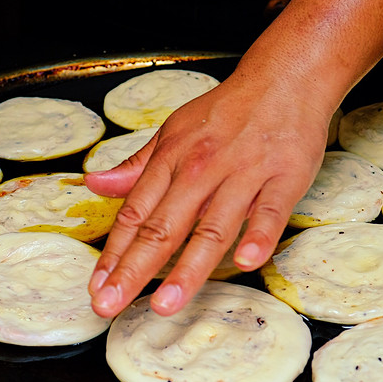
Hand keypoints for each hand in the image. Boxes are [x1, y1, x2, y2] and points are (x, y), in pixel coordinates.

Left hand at [84, 67, 336, 317]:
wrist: (286, 76)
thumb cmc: (228, 109)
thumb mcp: (173, 130)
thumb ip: (137, 165)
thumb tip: (95, 183)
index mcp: (172, 159)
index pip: (135, 213)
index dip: (113, 253)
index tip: (97, 287)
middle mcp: (200, 170)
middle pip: (162, 227)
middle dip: (134, 270)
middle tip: (111, 305)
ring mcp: (242, 175)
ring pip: (211, 228)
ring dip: (187, 268)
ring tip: (165, 304)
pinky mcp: (283, 179)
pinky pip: (269, 212)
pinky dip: (258, 236)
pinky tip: (245, 263)